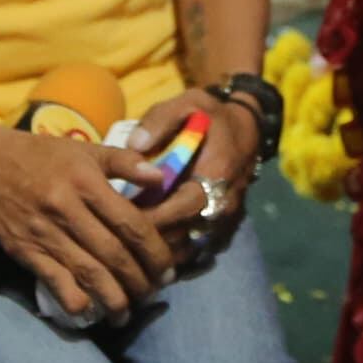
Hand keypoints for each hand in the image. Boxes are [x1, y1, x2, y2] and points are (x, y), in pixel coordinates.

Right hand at [0, 105, 176, 318]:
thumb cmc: (38, 154)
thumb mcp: (83, 149)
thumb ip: (124, 161)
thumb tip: (161, 178)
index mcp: (86, 181)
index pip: (130, 224)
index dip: (154, 251)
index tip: (168, 269)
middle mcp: (67, 209)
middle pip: (113, 254)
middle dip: (139, 280)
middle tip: (154, 293)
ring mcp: (44, 232)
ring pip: (88, 273)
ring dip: (113, 299)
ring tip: (126, 313)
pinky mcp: (24, 250)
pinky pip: (54, 281)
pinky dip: (74, 300)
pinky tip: (89, 311)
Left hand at [119, 91, 253, 266]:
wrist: (246, 130)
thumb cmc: (211, 117)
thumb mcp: (187, 104)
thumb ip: (160, 121)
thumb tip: (134, 145)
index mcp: (216, 175)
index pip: (182, 207)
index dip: (152, 217)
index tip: (121, 216)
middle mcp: (224, 205)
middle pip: (183, 236)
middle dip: (149, 240)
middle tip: (116, 237)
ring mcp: (226, 222)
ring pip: (189, 250)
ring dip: (160, 253)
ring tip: (127, 250)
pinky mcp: (224, 231)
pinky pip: (199, 255)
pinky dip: (174, 259)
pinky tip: (149, 257)